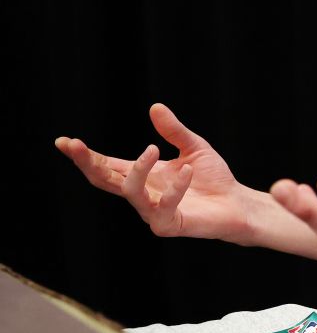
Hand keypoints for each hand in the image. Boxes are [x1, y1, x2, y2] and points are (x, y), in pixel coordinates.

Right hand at [56, 103, 254, 242]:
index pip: (106, 165)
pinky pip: (165, 207)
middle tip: (75, 145)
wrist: (237, 202)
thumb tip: (155, 107)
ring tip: (152, 148)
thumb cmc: (212, 178)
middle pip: (104, 180)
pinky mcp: (170, 225)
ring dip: (138, 169)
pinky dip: (176, 188)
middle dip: (88, 162)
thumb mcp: (193, 147)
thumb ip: (174, 131)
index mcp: (142, 175)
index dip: (85, 155)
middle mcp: (142, 194)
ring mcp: (152, 212)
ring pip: (130, 192)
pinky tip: (187, 171)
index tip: (64, 141)